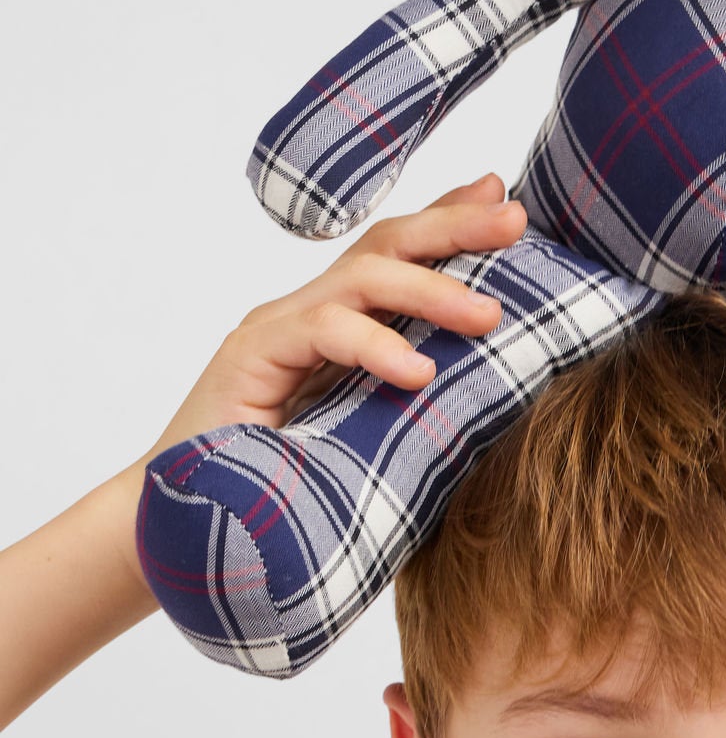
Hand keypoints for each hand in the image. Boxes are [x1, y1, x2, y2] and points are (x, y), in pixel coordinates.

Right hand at [144, 175, 524, 460]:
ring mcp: (277, 329)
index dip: (452, 223)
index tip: (513, 208)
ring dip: (431, 291)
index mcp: (342, 327)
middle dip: (455, 226)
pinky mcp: (250, 357)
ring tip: (489, 318)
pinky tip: (416, 373)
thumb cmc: (292, 490)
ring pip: (361, 278)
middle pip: (387, 246)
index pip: (400, 257)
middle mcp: (309, 314)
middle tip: (516, 220)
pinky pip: (320, 331)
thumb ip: (422, 408)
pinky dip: (372, 347)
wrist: (196, 529)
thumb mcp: (377, 442)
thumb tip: (500, 395)